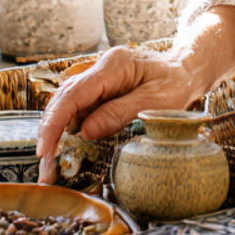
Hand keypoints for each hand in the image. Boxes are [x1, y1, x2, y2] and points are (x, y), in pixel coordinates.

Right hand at [35, 5, 234, 182]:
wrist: (187, 69)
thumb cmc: (177, 83)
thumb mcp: (157, 101)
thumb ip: (120, 113)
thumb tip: (85, 132)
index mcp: (114, 65)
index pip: (74, 94)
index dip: (55, 123)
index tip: (46, 150)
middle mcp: (101, 68)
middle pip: (64, 99)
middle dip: (51, 134)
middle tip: (46, 169)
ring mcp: (99, 77)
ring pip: (67, 104)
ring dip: (58, 134)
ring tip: (53, 165)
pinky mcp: (101, 88)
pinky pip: (79, 107)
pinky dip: (71, 129)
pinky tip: (68, 149)